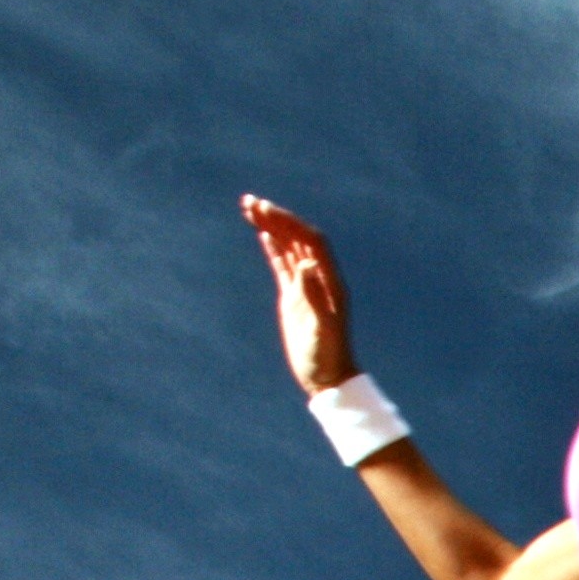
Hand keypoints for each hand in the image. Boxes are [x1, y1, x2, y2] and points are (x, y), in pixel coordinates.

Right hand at [238, 195, 358, 393]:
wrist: (328, 377)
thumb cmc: (329, 356)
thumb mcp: (322, 328)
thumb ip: (315, 297)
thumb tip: (304, 266)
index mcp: (330, 281)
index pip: (311, 242)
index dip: (291, 224)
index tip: (268, 211)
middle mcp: (319, 279)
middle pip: (298, 239)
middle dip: (277, 218)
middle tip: (250, 202)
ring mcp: (305, 287)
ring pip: (288, 249)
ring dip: (272, 227)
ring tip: (249, 207)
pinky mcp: (294, 298)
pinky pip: (282, 266)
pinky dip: (273, 248)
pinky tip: (262, 234)